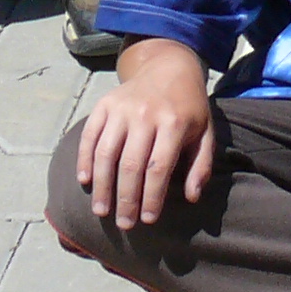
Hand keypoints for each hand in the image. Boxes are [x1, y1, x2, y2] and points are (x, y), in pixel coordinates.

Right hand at [76, 54, 216, 226]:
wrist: (168, 67)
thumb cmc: (188, 107)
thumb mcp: (205, 132)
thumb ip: (201, 164)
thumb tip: (192, 197)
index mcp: (174, 123)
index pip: (159, 168)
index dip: (151, 197)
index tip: (147, 220)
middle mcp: (146, 115)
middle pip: (131, 165)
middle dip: (126, 200)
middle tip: (124, 224)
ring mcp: (122, 108)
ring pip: (106, 154)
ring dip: (102, 186)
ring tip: (101, 211)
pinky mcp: (104, 104)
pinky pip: (90, 136)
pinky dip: (85, 160)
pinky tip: (86, 181)